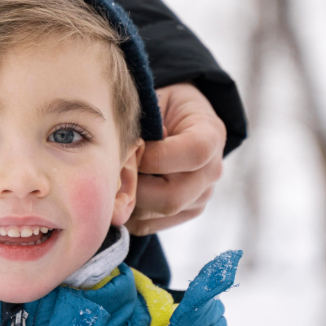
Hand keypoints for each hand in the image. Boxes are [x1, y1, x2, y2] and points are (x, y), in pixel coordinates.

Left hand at [126, 83, 225, 235]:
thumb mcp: (156, 100)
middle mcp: (212, 172)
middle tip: (114, 169)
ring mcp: (200, 197)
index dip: (155, 155)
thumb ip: (144, 124)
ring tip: (115, 177)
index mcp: (211, 136)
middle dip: (134, 186)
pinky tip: (121, 190)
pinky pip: (147, 225)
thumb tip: (121, 153)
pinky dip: (127, 212)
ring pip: (156, 213)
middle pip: (172, 197)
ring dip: (127, 199)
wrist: (178, 120)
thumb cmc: (162, 105)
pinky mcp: (184, 213)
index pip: (192, 154)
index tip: (133, 145)